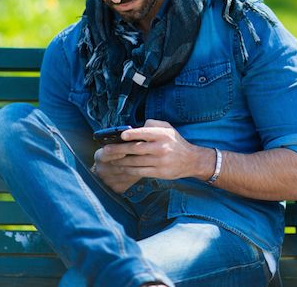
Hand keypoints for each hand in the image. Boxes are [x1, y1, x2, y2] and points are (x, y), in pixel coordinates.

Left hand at [95, 119, 214, 192]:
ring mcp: (159, 161)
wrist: (191, 160)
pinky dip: (128, 170)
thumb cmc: (176, 142)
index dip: (132, 134)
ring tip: (110, 160)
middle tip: (106, 150)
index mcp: (162, 134)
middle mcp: (161, 147)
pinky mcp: (158, 172)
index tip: (121, 135)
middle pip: (135, 149)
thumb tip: (136, 126)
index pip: (145, 133)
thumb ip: (153, 123)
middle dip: (118, 150)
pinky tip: (121, 168)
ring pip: (135, 161)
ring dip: (120, 161)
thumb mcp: (168, 128)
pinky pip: (139, 171)